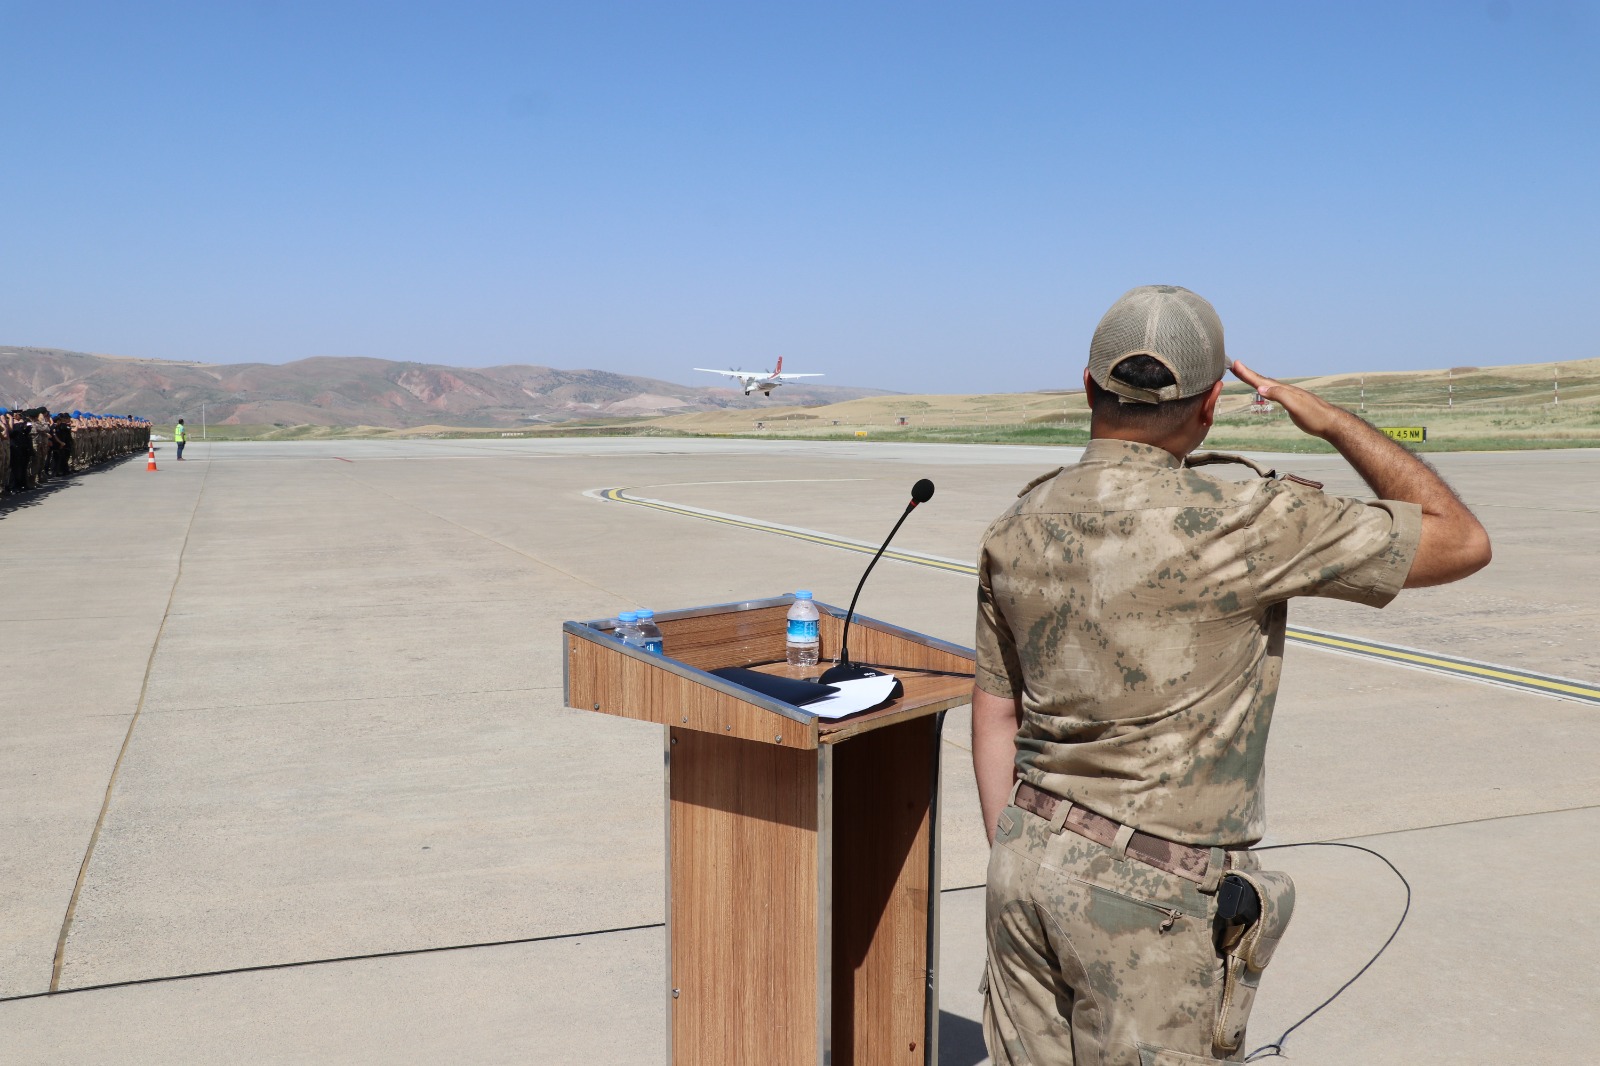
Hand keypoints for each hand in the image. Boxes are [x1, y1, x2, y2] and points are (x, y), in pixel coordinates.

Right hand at [1230, 360, 1347, 438]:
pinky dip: (1266, 389)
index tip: (1235, 364)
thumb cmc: (1314, 416)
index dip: (1248, 374)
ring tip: (1247, 376)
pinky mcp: (1292, 404)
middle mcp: (1285, 391)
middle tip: (1236, 366)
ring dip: (1256, 380)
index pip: (1262, 380)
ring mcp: (1289, 397)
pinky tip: (1266, 391)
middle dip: (1248, 374)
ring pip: (1269, 386)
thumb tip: (1260, 389)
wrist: (1331, 423)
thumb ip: (1279, 395)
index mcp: (1284, 390)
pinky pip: (1274, 393)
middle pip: (1263, 380)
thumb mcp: (1295, 405)